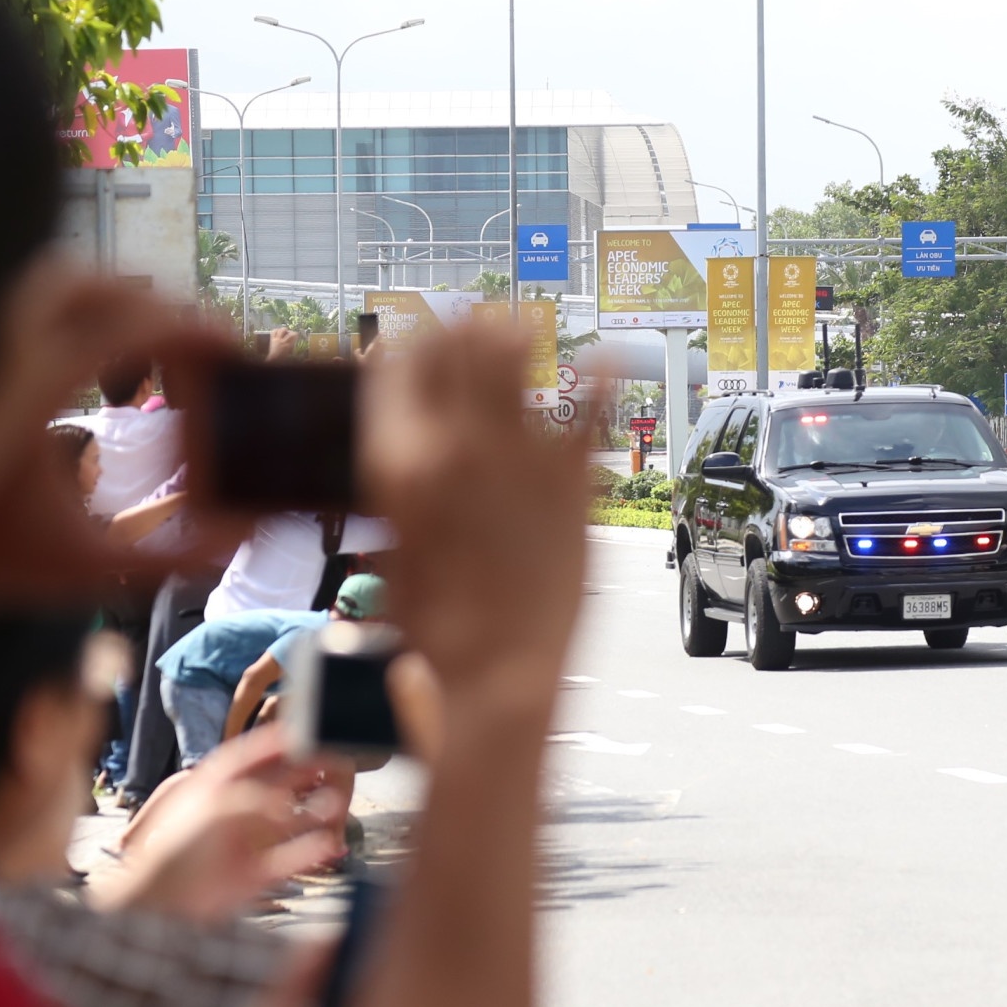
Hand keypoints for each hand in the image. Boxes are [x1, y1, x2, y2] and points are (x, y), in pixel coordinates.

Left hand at [0, 266, 244, 754]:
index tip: (234, 348)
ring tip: (155, 356)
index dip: (196, 329)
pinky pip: (31, 314)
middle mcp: (2, 350)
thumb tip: (249, 535)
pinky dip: (79, 324)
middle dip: (158, 306)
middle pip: (99, 283)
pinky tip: (106, 374)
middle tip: (199, 348)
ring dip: (115, 306)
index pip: (136, 322)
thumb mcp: (91, 566)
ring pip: (58, 284)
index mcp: (38, 386)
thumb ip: (176, 555)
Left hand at [103, 728, 346, 922]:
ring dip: (311, 813)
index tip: (301, 730)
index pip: (244, 756)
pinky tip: (330, 846)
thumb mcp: (215, 811)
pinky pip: (289, 859)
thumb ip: (253, 801)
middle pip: (271, 785)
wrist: (162, 908)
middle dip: (300, 773)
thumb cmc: (177, 852)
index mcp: (212, 788)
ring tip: (336, 805)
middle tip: (331, 763)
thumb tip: (285, 807)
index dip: (271, 742)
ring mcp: (242, 843)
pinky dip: (310, 852)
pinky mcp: (252, 875)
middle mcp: (230, 811)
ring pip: (286, 822)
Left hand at [265, 327, 299, 362]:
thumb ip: (293, 345)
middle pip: (288, 332)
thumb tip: (295, 339)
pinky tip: (278, 331)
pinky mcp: (272, 339)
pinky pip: (274, 331)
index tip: (296, 335)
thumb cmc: (283, 356)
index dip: (296, 334)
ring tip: (285, 332)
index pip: (294, 335)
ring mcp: (276, 339)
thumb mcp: (290, 351)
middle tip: (291, 334)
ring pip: (281, 330)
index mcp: (288, 345)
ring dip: (284, 330)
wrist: (274, 359)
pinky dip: (276, 330)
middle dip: (290, 332)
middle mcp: (282, 341)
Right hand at [357, 320, 604, 704]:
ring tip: (524, 331)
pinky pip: (591, 408)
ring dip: (516, 338)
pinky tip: (611, 357)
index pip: (398, 367)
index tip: (425, 345)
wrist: (495, 677)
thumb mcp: (395, 550)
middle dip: (462, 332)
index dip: (412, 347)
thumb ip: (404, 493)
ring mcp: (517, 456)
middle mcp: (454, 445)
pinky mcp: (572, 480)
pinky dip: (602, 376)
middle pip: (454, 347)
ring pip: (512, 360)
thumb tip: (408, 462)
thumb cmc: (438, 630)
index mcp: (398, 463)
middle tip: (476, 329)